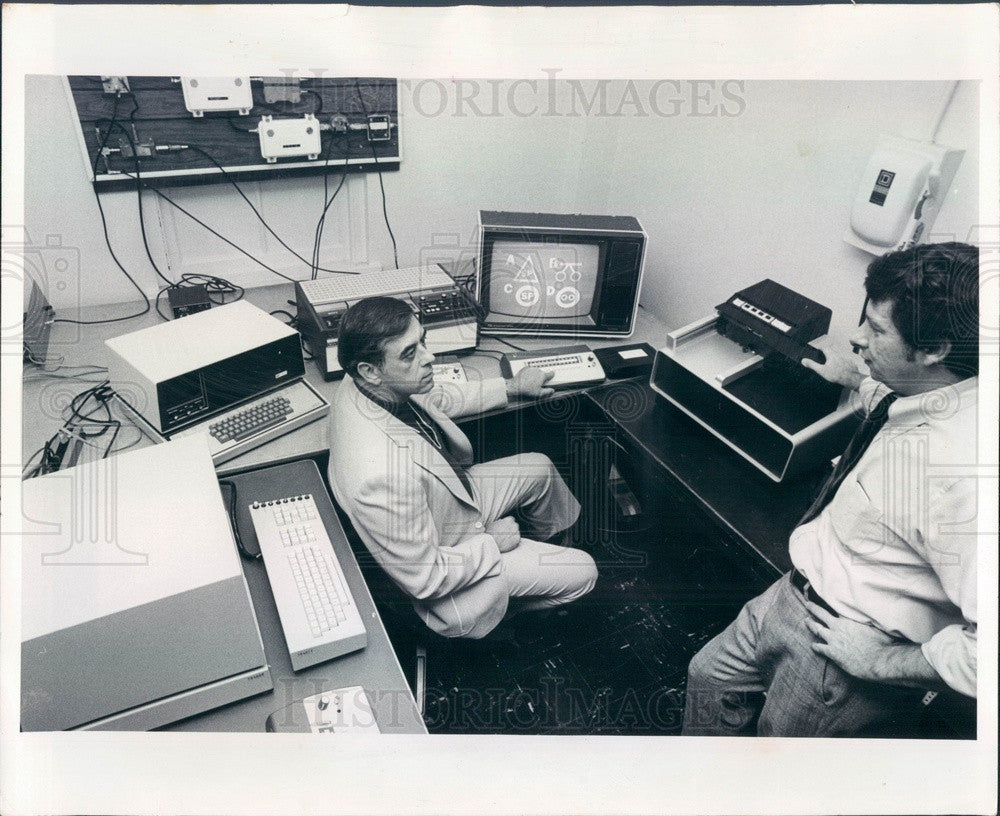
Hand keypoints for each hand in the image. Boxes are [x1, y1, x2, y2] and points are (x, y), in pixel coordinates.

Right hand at [486, 516, 520, 552]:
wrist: (491, 544)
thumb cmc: (490, 534)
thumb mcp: (492, 524)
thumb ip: (499, 522)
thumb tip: (501, 521)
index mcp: (508, 520)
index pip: (511, 519)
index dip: (508, 523)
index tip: (505, 526)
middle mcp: (514, 525)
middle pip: (515, 526)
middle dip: (511, 529)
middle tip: (505, 533)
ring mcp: (517, 533)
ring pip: (516, 533)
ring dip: (512, 535)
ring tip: (505, 539)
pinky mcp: (517, 541)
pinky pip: (517, 540)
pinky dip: (513, 541)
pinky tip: (507, 543)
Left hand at [506, 367, 554, 399]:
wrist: (516, 386)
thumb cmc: (527, 389)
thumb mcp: (539, 393)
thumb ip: (547, 391)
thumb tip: (552, 390)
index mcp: (542, 376)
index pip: (551, 374)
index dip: (552, 375)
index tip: (552, 375)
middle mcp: (537, 370)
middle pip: (542, 373)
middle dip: (541, 377)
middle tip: (537, 383)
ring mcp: (531, 368)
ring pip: (536, 371)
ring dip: (535, 375)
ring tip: (531, 382)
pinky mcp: (525, 368)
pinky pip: (530, 370)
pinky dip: (529, 373)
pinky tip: (527, 379)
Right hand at [801, 334, 867, 390]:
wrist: (851, 379)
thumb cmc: (836, 375)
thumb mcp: (822, 370)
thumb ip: (812, 365)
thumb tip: (803, 360)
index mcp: (831, 354)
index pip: (824, 347)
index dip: (819, 346)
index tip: (816, 346)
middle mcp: (838, 354)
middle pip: (832, 348)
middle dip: (827, 347)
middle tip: (823, 348)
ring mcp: (845, 357)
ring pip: (839, 352)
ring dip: (834, 352)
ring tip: (831, 355)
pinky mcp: (850, 362)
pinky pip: (845, 358)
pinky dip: (841, 358)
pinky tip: (840, 362)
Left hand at [805, 602, 940, 686]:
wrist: (879, 660)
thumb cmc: (882, 643)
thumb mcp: (877, 625)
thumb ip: (870, 619)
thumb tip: (874, 611)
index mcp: (849, 619)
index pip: (836, 607)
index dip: (829, 601)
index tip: (823, 595)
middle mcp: (838, 627)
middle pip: (822, 615)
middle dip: (813, 609)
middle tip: (807, 604)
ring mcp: (834, 640)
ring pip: (817, 629)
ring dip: (811, 624)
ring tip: (806, 621)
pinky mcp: (833, 653)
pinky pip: (820, 648)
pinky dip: (816, 646)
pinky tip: (813, 646)